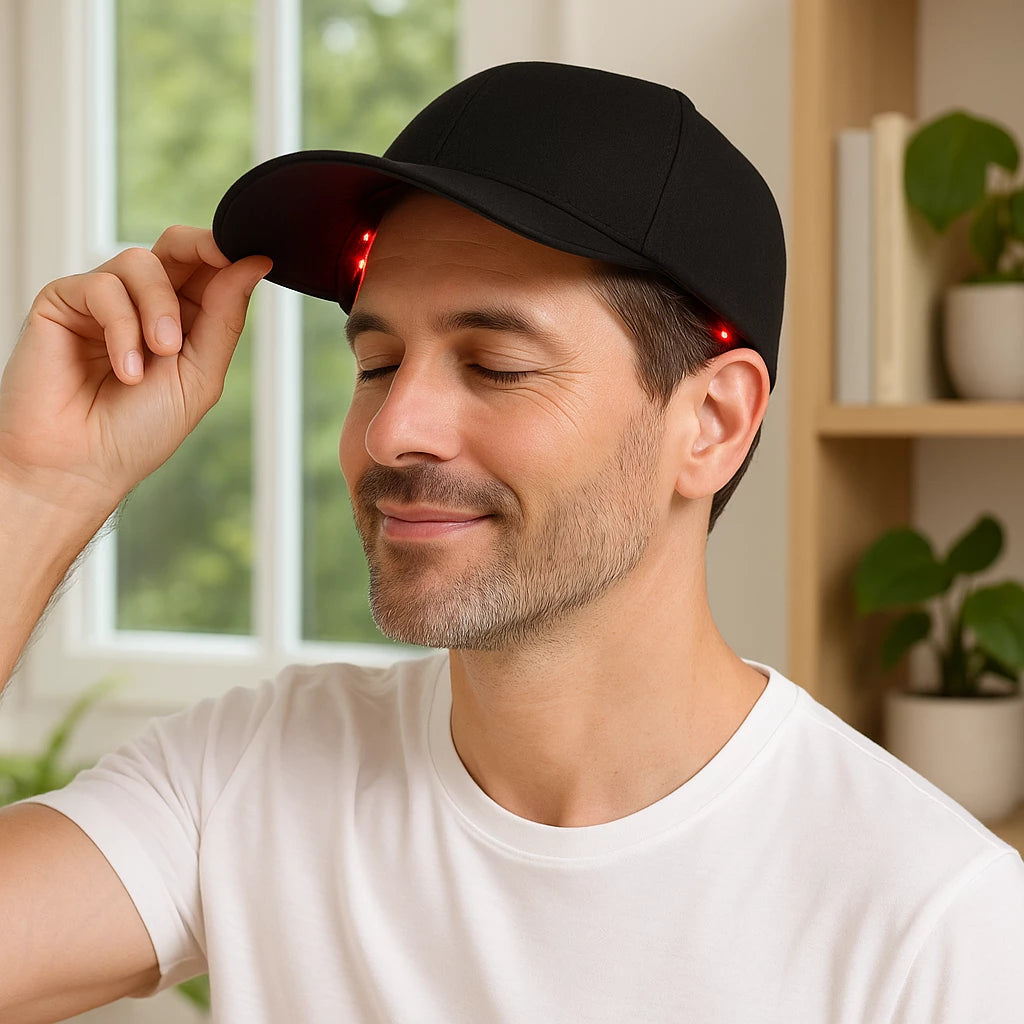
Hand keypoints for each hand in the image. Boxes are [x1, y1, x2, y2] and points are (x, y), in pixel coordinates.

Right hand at [0, 226, 271, 516]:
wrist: (82, 465)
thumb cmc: (138, 432)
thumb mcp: (200, 376)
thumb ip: (225, 318)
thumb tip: (254, 263)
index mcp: (183, 321)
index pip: (209, 270)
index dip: (230, 255)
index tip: (255, 254)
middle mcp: (143, 305)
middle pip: (176, 247)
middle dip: (202, 248)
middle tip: (220, 258)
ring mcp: (102, 301)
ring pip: (141, 262)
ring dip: (160, 307)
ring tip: (160, 355)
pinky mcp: (63, 301)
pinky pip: (103, 286)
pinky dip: (122, 327)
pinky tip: (126, 368)